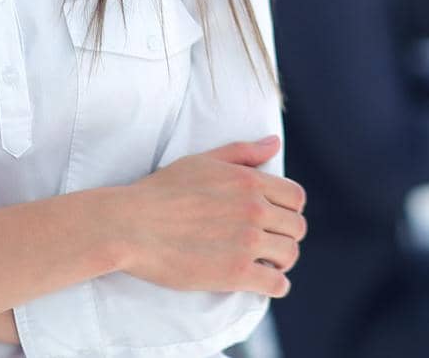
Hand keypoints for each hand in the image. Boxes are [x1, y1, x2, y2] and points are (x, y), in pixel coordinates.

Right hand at [110, 135, 305, 297]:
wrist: (130, 225)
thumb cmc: (162, 191)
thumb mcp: (204, 160)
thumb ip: (243, 152)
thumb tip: (274, 142)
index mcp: (249, 181)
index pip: (296, 197)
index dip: (289, 210)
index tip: (277, 219)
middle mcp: (254, 209)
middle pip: (297, 227)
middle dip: (286, 236)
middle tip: (270, 244)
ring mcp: (246, 242)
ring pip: (290, 255)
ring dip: (282, 262)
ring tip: (267, 264)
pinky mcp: (235, 273)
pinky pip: (275, 284)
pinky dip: (276, 286)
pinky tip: (265, 283)